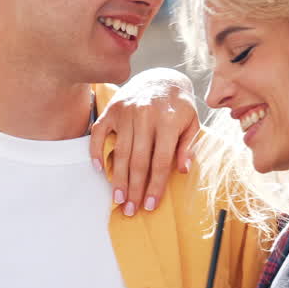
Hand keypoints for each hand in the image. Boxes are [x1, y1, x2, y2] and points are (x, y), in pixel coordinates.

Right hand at [89, 67, 198, 216]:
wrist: (162, 77)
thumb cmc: (178, 104)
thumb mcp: (192, 122)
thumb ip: (188, 145)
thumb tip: (182, 169)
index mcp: (168, 121)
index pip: (160, 161)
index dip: (155, 186)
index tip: (150, 205)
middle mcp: (145, 116)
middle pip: (138, 161)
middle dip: (134, 189)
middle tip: (130, 210)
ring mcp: (126, 112)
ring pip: (120, 152)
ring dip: (118, 179)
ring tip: (118, 199)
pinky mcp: (112, 110)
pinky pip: (99, 133)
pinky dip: (96, 151)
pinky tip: (99, 169)